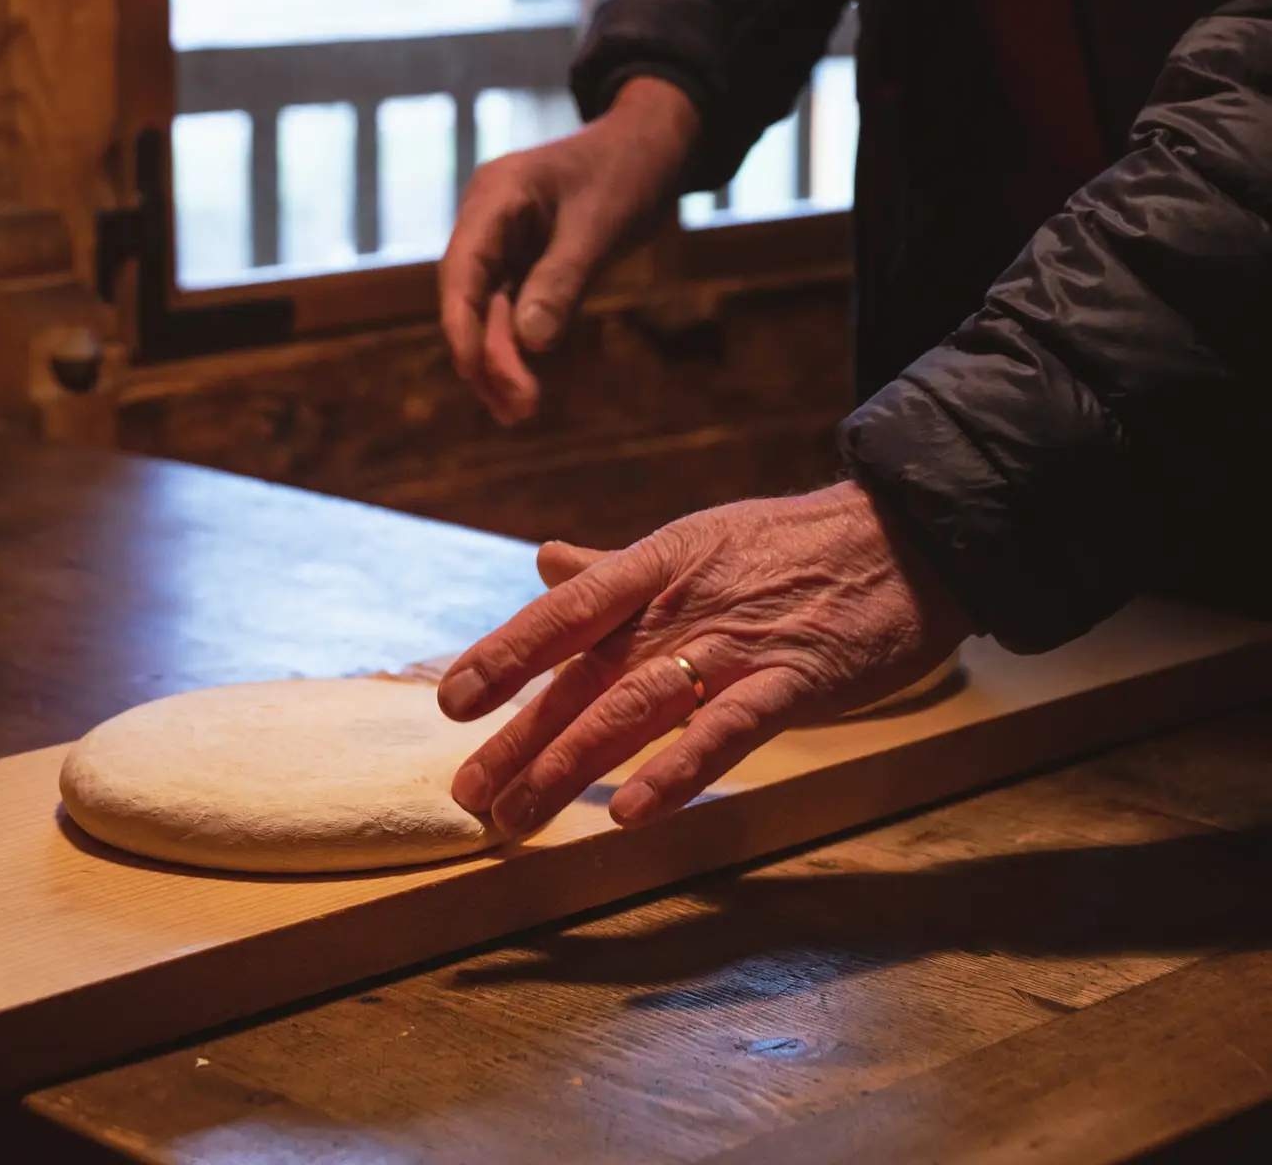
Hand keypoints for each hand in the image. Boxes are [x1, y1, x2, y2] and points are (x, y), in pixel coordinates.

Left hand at [438, 482, 970, 834]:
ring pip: (636, 707)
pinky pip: (725, 732)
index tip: (451, 701)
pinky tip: (630, 813)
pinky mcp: (793, 682)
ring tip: (516, 819)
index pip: (566, 611)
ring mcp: (738, 644)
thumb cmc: (792, 546)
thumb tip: (545, 559)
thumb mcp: (696, 542)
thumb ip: (617, 567)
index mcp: (658, 564)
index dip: (506, 653)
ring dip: (570, 766)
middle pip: (587, 675)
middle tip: (467, 797)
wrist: (904, 538)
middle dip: (521, 737)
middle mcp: (685, 605)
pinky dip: (676, 771)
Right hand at [439, 77, 699, 424]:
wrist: (656, 143)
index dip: (460, 325)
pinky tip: (526, 387)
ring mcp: (506, 243)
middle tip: (518, 410)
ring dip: (503, 360)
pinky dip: (521, 345)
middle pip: (471, 298)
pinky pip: (515, 309)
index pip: (461, 269)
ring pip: (490, 311)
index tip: (473, 371)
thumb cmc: (628, 169)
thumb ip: (563, 280)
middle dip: (489, 356)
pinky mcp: (528, 262)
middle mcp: (488, 221)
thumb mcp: (600, 225)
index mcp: (494, 197)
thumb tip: (530, 343)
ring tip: (520, 413)